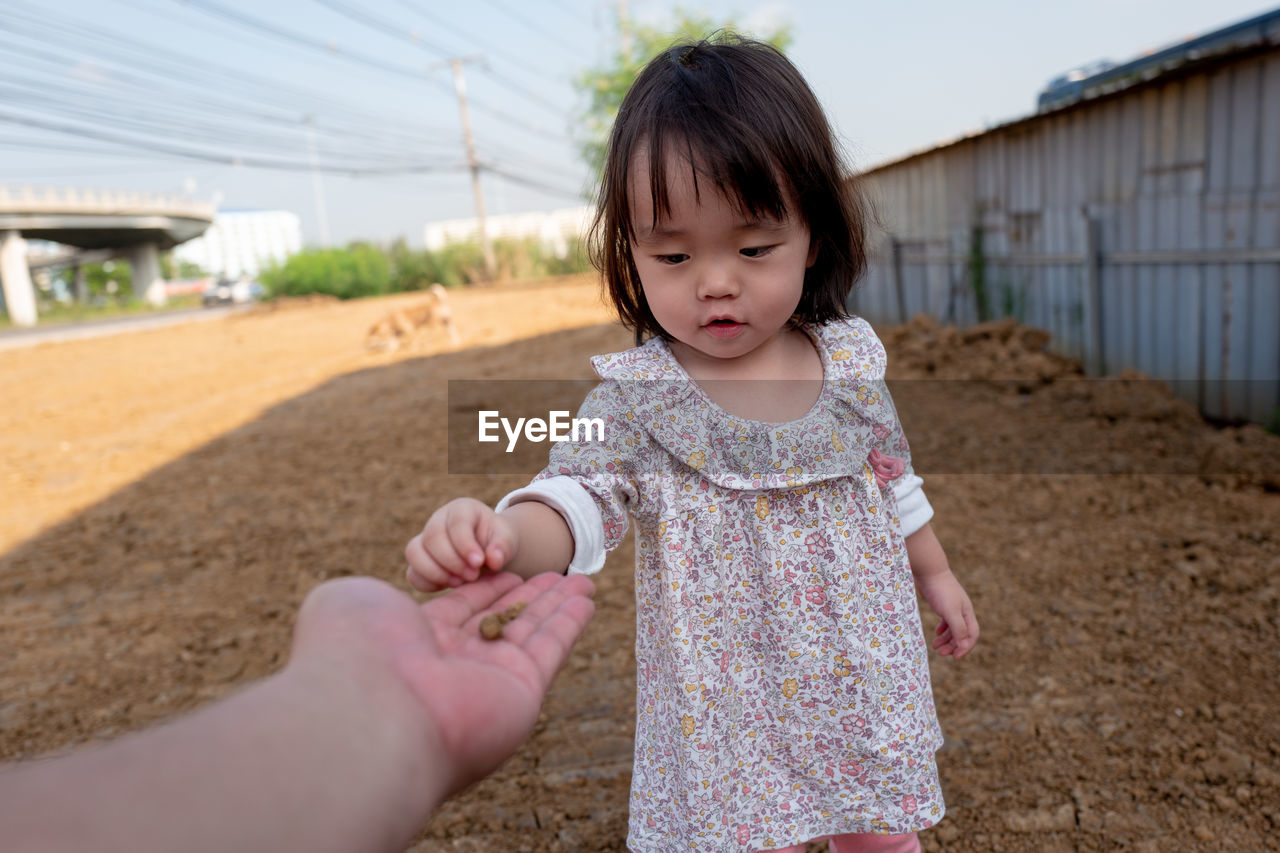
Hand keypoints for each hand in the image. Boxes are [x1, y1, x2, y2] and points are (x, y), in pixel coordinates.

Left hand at [290, 571, 594, 796]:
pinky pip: (550, 650)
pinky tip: (585, 598)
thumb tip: (386, 602)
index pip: (458, 610)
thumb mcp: (349, 602)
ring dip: (559, 605)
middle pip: (501, 623)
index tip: (508, 570)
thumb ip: (373, 595)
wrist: (369, 714)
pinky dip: (570, 622)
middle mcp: (451, 667)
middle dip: (530, 597)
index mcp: (411, 645)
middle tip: (556, 575)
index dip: (485, 588)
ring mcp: (487, 683)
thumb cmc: (351, 653)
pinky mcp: (519, 695)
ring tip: (583, 581)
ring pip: (531, 634)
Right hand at [406, 498, 518, 591]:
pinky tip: (448, 586)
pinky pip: (412, 573)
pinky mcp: (419, 561)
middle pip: (432, 536)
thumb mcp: (507, 540)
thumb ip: (503, 547)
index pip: (456, 522)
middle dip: (452, 560)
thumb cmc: (497, 542)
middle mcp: (437, 520)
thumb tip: (494, 560)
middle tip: (472, 576)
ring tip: (459, 583)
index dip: (465, 544)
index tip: (479, 562)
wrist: (488, 552)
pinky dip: (428, 583)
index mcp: (461, 509)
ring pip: (414, 552)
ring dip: (435, 572)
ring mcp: (424, 540)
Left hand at [915, 569, 977, 658]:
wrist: (929, 571)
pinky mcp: (941, 603)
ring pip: (953, 628)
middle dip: (953, 645)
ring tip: (935, 646)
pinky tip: (936, 633)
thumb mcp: (950, 611)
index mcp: (967, 613)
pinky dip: (942, 629)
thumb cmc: (940, 591)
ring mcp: (952, 606)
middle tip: (941, 653)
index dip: (965, 647)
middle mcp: (962, 610)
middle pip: (962, 633)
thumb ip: (958, 628)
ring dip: (946, 639)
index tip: (955, 657)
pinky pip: (946, 620)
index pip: (972, 635)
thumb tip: (964, 645)